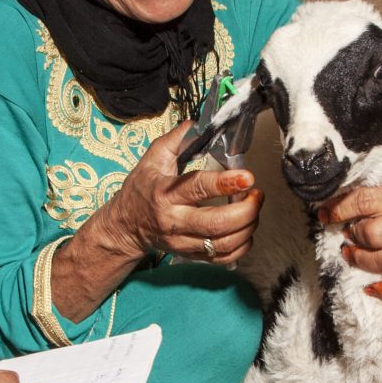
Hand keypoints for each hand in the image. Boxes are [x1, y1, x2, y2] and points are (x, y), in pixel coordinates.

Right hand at [103, 123, 263, 266]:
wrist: (125, 226)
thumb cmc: (140, 191)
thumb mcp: (152, 160)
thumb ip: (176, 140)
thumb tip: (197, 124)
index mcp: (165, 193)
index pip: (197, 188)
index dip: (225, 182)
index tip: (247, 176)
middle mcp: (174, 221)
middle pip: (216, 224)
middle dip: (246, 211)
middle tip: (256, 195)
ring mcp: (183, 242)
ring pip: (223, 244)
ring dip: (248, 227)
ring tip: (253, 209)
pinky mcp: (191, 254)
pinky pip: (223, 258)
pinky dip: (242, 246)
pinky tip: (245, 230)